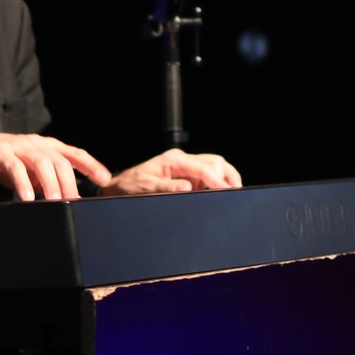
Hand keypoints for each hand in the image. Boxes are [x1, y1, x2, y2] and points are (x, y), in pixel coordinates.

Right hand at [0, 122, 112, 201]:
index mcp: (48, 146)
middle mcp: (37, 144)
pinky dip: (22, 183)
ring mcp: (19, 147)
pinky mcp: (1, 153)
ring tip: (55, 202)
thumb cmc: (6, 161)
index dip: (91, 165)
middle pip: (60, 161)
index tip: (104, 180)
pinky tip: (26, 198)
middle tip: (74, 203)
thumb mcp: (31, 171)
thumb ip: (46, 181)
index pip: (75, 154)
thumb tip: (66, 200)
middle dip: (69, 183)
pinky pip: (15, 168)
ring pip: (41, 162)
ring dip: (50, 184)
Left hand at [104, 149, 243, 195]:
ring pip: (214, 167)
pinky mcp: (185, 176)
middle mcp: (182, 161)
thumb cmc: (130, 187)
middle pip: (214, 162)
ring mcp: (185, 168)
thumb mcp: (147, 188)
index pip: (203, 168)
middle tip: (234, 193)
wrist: (120, 188)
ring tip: (231, 193)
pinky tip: (219, 194)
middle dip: (226, 176)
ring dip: (224, 179)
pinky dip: (216, 183)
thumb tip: (187, 187)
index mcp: (174, 160)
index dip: (217, 180)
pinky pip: (206, 177)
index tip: (226, 191)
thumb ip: (168, 188)